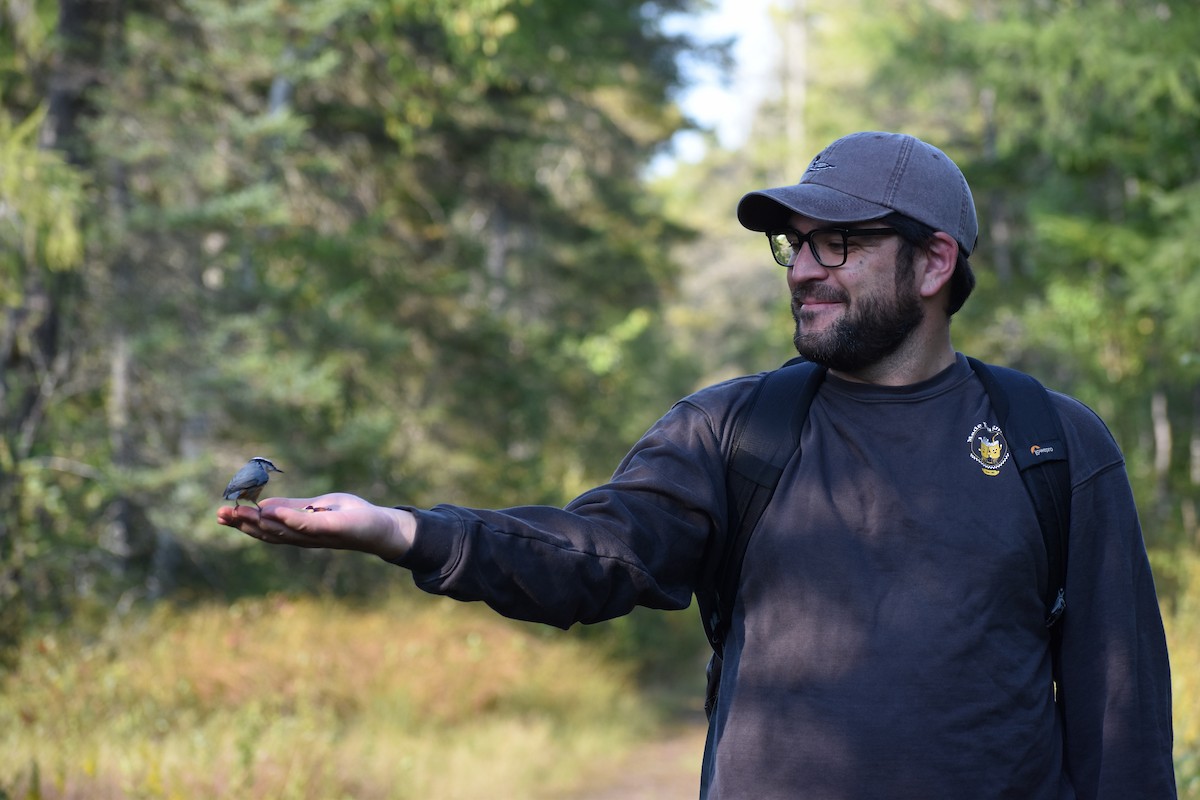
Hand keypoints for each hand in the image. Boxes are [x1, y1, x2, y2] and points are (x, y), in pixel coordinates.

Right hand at [216, 492, 415, 560]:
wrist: (383, 528)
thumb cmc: (353, 516)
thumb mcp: (319, 506)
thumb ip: (294, 508)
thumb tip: (263, 507)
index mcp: (300, 530)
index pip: (266, 527)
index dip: (243, 522)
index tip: (221, 512)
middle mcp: (305, 536)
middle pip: (269, 532)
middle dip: (243, 523)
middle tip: (219, 513)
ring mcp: (318, 535)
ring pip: (282, 530)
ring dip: (258, 522)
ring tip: (235, 512)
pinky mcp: (334, 529)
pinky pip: (308, 524)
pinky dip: (289, 519)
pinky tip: (269, 511)